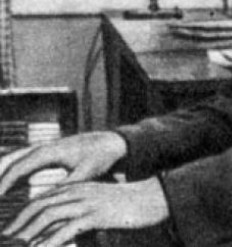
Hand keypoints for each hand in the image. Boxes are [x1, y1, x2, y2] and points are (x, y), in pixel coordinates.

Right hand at [0, 131, 126, 195]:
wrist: (112, 142)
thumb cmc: (100, 156)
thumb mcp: (84, 174)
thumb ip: (64, 186)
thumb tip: (46, 199)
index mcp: (50, 151)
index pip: (19, 167)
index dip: (4, 183)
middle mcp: (43, 147)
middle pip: (10, 159)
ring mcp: (44, 149)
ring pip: (14, 158)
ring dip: (0, 171)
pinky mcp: (46, 153)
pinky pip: (22, 161)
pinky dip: (10, 171)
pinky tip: (4, 187)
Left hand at [1, 177, 168, 246]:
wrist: (155, 197)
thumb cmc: (130, 205)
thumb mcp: (102, 208)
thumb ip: (82, 216)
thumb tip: (64, 232)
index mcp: (80, 188)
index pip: (43, 199)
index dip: (23, 215)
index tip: (10, 231)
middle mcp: (80, 192)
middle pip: (40, 205)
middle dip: (19, 224)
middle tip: (5, 240)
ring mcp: (88, 202)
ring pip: (49, 215)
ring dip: (29, 233)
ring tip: (16, 245)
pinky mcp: (97, 214)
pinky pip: (68, 229)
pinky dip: (50, 241)